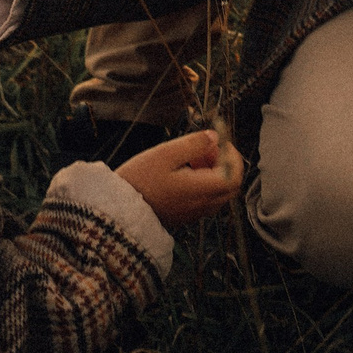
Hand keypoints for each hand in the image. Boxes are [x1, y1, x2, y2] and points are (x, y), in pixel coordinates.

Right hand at [116, 127, 241, 227]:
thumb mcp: (166, 154)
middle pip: (230, 185)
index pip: (234, 176)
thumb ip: (194, 144)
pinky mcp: (184, 215)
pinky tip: (183, 171)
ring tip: (191, 156)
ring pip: (218, 192)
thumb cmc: (139, 179)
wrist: (118, 210)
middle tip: (205, 147)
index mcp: (201, 191)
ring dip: (213, 172)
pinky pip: (205, 198)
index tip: (219, 140)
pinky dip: (203, 182)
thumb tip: (215, 137)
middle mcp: (202, 206)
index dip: (232, 155)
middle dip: (224, 162)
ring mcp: (194, 213)